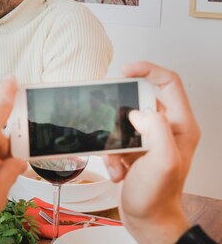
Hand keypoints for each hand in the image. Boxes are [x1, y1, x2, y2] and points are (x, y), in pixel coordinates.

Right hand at [103, 61, 197, 243]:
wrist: (147, 221)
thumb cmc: (157, 197)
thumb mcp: (161, 161)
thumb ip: (155, 129)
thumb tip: (138, 111)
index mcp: (181, 126)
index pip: (168, 82)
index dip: (146, 70)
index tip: (124, 71)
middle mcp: (168, 129)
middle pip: (141, 98)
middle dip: (120, 111)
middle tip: (109, 117)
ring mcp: (151, 139)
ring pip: (123, 120)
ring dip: (113, 139)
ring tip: (117, 158)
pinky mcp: (136, 149)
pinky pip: (116, 139)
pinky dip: (110, 154)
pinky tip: (117, 169)